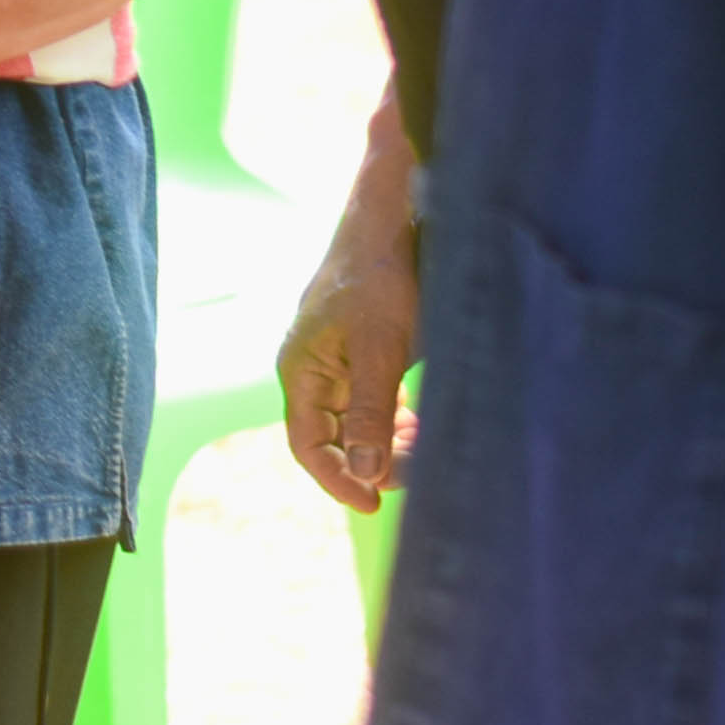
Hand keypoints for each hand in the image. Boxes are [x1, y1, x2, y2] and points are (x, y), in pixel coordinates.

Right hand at [280, 115, 424, 512]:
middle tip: (416, 471)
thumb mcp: (380, 349)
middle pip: (332, 438)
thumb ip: (371, 413)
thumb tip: (367, 475)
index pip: (307, 445)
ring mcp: (335, 360)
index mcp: (301, 370)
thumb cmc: (380, 278)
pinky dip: (395, 420)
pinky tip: (419, 421)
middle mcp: (311, 370)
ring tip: (422, 444)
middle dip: (371, 463)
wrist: (391, 219)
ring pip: (355, 422)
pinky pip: (370, 402)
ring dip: (386, 443)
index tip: (376, 504)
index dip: (338, 480)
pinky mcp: (360, 351)